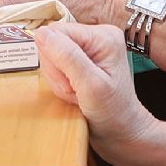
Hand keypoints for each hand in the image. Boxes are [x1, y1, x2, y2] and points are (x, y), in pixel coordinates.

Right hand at [35, 22, 155, 152]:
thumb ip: (67, 57)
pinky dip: (59, 83)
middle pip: (52, 42)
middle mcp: (95, 36)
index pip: (57, 31)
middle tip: (75, 91)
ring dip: (58, 80)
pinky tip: (75, 94)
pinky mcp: (80, 60)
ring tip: (77, 95)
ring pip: (50, 55)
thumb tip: (41, 32)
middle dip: (57, 72)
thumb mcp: (91, 86)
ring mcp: (87, 48)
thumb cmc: (114, 113)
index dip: (54, 58)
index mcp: (102, 35)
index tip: (71, 83)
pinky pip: (54, 65)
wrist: (123, 134)